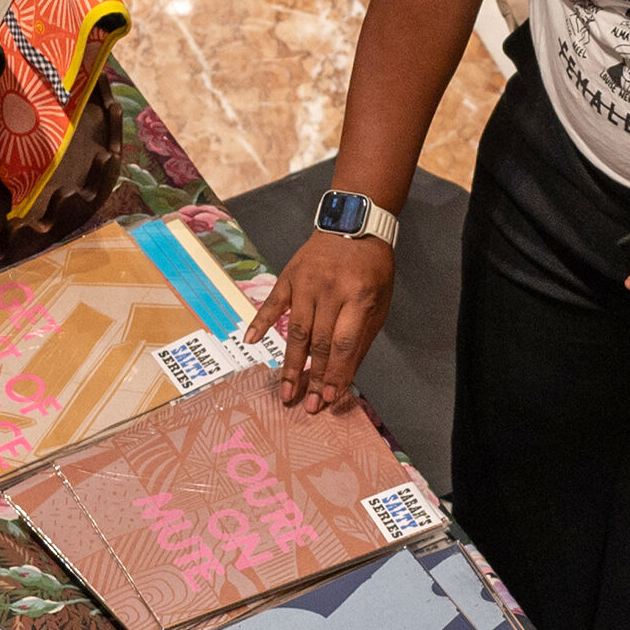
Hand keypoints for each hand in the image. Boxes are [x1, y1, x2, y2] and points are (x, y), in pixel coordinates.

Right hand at [242, 231, 393, 411]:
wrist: (354, 225)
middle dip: (314, 377)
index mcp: (359, 297)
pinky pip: (272, 304)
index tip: (330, 398)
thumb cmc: (371, 268)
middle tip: (309, 405)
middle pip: (320, 342)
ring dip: (290, 364)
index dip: (336, 374)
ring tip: (287, 391)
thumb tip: (345, 377)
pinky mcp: (288, 276)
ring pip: (296, 331)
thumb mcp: (379, 302)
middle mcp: (330, 290)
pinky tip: (251, 342)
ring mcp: (306, 282)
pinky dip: (260, 322)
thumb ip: (362, 338)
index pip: (344, 344)